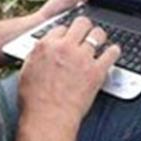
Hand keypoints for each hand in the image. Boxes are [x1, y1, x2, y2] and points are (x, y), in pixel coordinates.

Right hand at [18, 17, 120, 140]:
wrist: (48, 117)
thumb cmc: (34, 100)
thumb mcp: (26, 71)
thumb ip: (36, 57)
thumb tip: (42, 51)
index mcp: (45, 46)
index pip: (61, 27)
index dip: (67, 32)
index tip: (70, 36)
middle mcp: (65, 47)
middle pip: (81, 23)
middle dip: (85, 26)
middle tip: (88, 31)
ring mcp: (82, 58)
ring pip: (98, 34)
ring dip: (100, 35)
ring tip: (101, 39)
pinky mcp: (96, 71)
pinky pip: (111, 53)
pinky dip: (113, 51)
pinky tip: (113, 51)